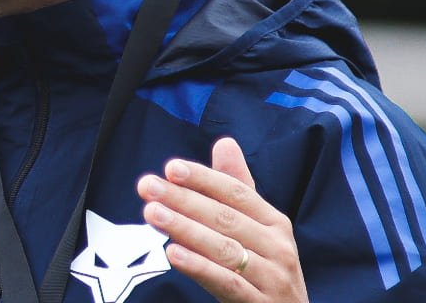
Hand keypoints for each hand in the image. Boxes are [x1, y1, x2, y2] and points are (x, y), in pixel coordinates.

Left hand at [136, 137, 307, 302]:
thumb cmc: (266, 270)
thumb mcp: (257, 229)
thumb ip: (238, 189)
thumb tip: (225, 142)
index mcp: (274, 222)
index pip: (236, 193)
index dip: (203, 178)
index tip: (170, 168)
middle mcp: (278, 246)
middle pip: (225, 217)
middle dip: (183, 199)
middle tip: (147, 187)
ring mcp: (272, 278)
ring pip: (224, 249)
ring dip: (185, 228)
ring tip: (152, 213)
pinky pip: (227, 283)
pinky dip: (200, 267)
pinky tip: (174, 254)